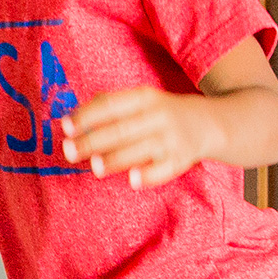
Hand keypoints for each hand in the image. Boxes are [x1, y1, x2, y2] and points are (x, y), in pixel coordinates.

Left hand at [59, 88, 222, 189]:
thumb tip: (74, 116)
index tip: (66, 126)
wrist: (211, 123)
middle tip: (69, 151)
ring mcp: (172, 139)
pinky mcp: (182, 159)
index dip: (86, 116)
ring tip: (94, 167)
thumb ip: (112, 104)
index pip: (110, 105)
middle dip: (93, 141)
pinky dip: (148, 175)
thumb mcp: (143, 99)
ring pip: (140, 150)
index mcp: (145, 98)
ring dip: (116, 159)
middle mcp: (159, 116)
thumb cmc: (166, 112)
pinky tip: (132, 180)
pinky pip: (164, 169)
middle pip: (121, 130)